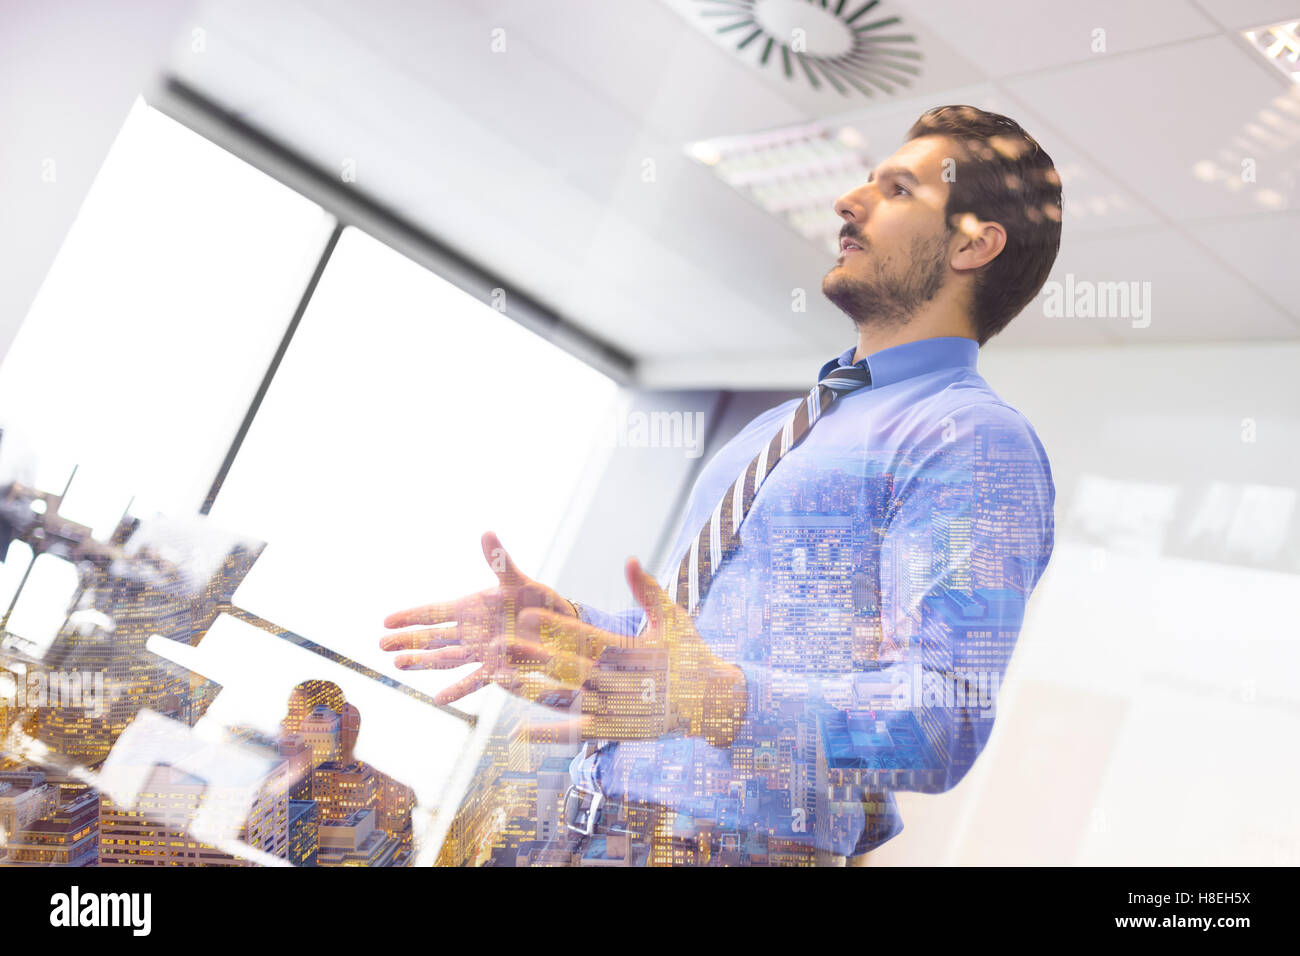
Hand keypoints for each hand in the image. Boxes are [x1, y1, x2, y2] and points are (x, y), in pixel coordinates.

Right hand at [378, 531, 581, 703]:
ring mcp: (481, 651)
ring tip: (398, 665)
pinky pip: (474, 680)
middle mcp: (469, 632)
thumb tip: (487, 532)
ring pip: (445, 658)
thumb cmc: (534, 598)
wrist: (558, 624)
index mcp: (469, 609)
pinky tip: (438, 699)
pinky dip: (457, 689)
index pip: (433, 612)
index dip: (410, 616)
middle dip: (407, 641)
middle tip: (381, 645)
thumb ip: (499, 561)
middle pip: (432, 637)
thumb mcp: (516, 579)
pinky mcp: (497, 667)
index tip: (386, 621)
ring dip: (423, 662)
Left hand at [518, 558, 748, 748]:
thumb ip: (647, 590)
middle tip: (497, 644)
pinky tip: (517, 731)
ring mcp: (615, 708)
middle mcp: (620, 681)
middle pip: (567, 668)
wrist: (713, 702)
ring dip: (530, 691)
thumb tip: (629, 559)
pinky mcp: (614, 730)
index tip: (526, 614)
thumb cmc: (690, 654)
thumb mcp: (673, 619)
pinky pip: (575, 732)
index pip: (587, 636)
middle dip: (531, 656)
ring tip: (497, 680)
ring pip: (565, 700)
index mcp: (631, 651)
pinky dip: (547, 733)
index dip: (556, 627)